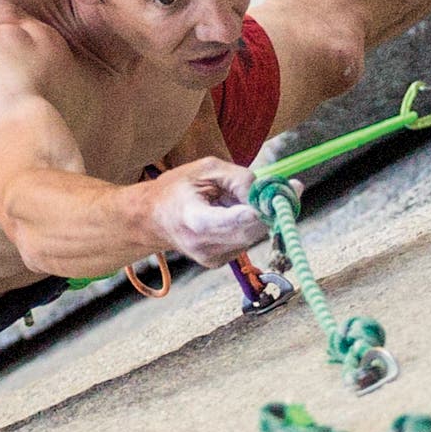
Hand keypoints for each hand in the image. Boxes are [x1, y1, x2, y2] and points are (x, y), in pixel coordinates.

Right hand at [149, 159, 267, 265]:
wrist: (153, 218)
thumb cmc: (178, 188)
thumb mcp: (207, 168)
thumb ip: (240, 178)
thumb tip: (268, 195)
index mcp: (194, 219)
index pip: (232, 222)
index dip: (257, 211)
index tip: (278, 197)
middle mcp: (203, 245)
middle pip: (251, 231)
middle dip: (267, 210)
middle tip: (274, 190)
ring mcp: (211, 258)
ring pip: (253, 237)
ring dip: (256, 218)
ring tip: (235, 202)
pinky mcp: (218, 262)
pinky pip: (246, 242)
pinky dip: (247, 227)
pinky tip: (230, 215)